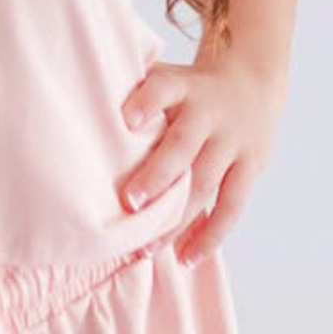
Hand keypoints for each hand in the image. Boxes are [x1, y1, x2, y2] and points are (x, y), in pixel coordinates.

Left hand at [119, 53, 284, 264]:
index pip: (165, 88)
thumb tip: (79, 114)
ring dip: (177, 218)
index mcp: (184, 86)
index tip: (126, 120)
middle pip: (183, 145)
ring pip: (205, 182)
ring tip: (148, 248)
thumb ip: (132, 92)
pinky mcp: (251, 166)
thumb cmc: (189, 89)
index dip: (147, 102)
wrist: (252, 81)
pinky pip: (231, 206)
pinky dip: (210, 235)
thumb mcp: (168, 77)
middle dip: (157, 177)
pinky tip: (186, 256)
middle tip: (130, 203)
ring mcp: (233, 141)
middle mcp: (209, 112)